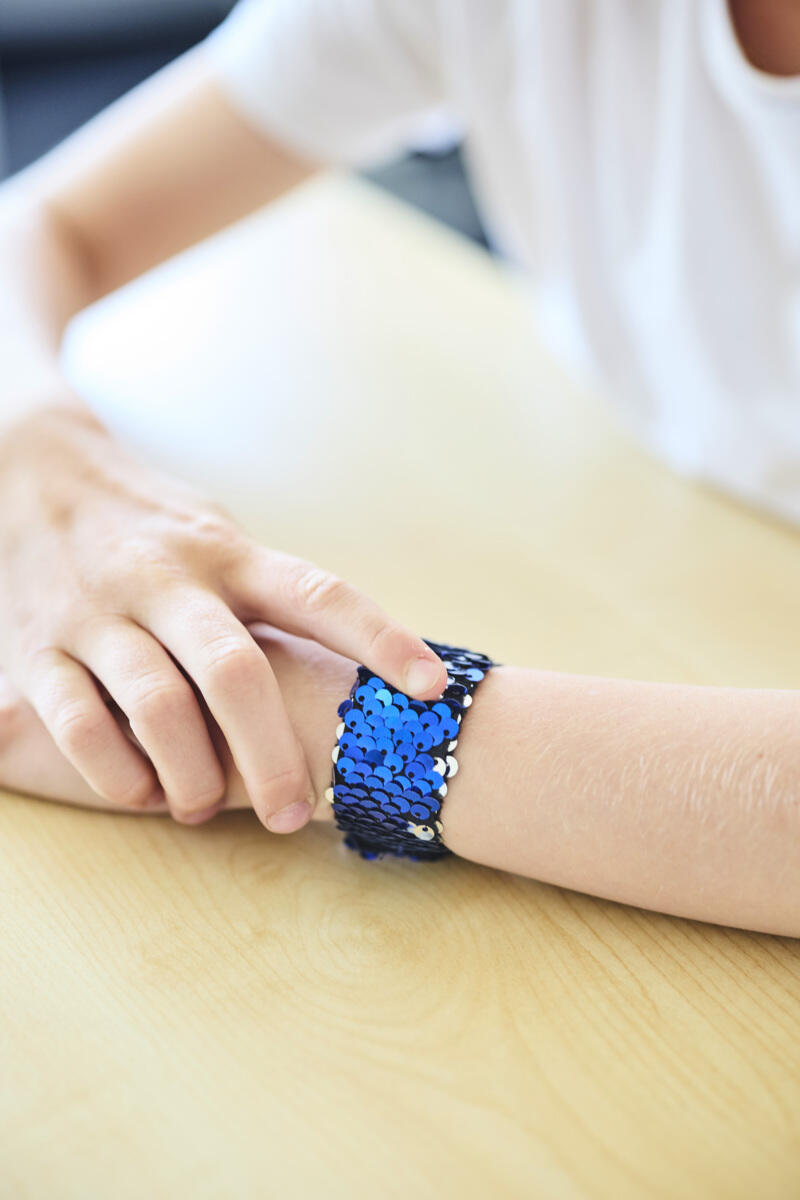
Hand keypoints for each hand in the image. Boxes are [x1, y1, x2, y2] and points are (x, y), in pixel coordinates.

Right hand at [0, 401, 446, 830]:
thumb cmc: (155, 526)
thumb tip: (372, 662)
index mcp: (228, 553)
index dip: (380, 639)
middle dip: (272, 755)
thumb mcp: (221, 537)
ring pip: (156, 705)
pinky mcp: (38, 647)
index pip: (317, 594)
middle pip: (235, 672)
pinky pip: (76, 723)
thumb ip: (277, 594)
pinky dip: (116, 772)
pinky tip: (141, 792)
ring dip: (193, 775)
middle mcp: (168, 578)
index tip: (433, 688)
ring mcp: (99, 612)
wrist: (29, 474)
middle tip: (294, 814)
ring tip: (208, 808)